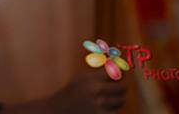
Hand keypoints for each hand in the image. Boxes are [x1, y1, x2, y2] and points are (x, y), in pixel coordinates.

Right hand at [6, 74, 124, 113]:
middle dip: (120, 89)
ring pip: (120, 102)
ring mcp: (98, 105)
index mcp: (90, 78)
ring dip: (117, 101)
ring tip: (109, 101)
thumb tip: (118, 69)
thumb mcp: (80, 80)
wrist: (56, 110)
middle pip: (121, 88)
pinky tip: (104, 109)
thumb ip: (97, 75)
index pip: (114, 72)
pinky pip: (115, 113)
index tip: (121, 75)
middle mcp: (95, 90)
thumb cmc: (70, 94)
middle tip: (118, 90)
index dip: (120, 73)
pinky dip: (112, 111)